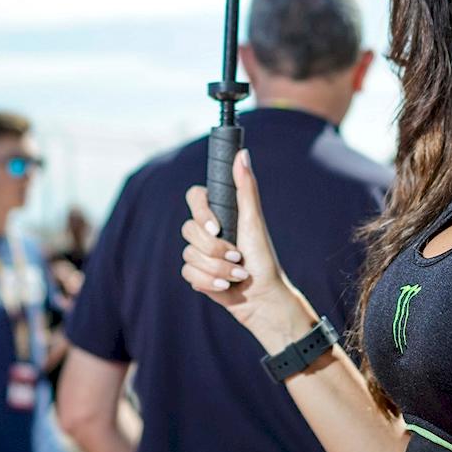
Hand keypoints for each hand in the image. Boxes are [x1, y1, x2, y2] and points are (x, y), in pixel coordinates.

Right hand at [182, 151, 315, 351]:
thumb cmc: (263, 257)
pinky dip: (210, 282)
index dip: (200, 212)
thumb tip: (241, 153)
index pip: (194, 197)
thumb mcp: (254, 221)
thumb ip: (245, 187)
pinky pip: (188, 273)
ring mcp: (200, 252)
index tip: (217, 227)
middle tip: (237, 256)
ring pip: (188, 254)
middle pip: (188, 229)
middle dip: (214, 249)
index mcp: (220, 213)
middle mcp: (207, 230)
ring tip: (237, 275)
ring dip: (217, 269)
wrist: (263, 297)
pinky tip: (226, 287)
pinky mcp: (197, 273)